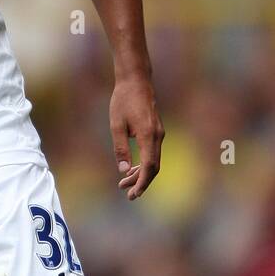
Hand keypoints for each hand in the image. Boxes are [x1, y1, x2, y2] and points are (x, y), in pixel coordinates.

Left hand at [109, 72, 164, 199]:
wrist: (136, 80)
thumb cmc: (123, 100)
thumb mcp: (116, 124)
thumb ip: (120, 148)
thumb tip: (122, 170)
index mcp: (148, 135)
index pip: (148, 166)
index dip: (142, 182)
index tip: (134, 194)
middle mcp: (157, 136)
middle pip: (153, 167)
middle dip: (141, 182)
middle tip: (127, 194)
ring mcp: (158, 133)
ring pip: (153, 160)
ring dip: (140, 174)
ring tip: (124, 183)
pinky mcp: (155, 131)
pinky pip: (152, 153)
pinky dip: (143, 163)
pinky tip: (130, 169)